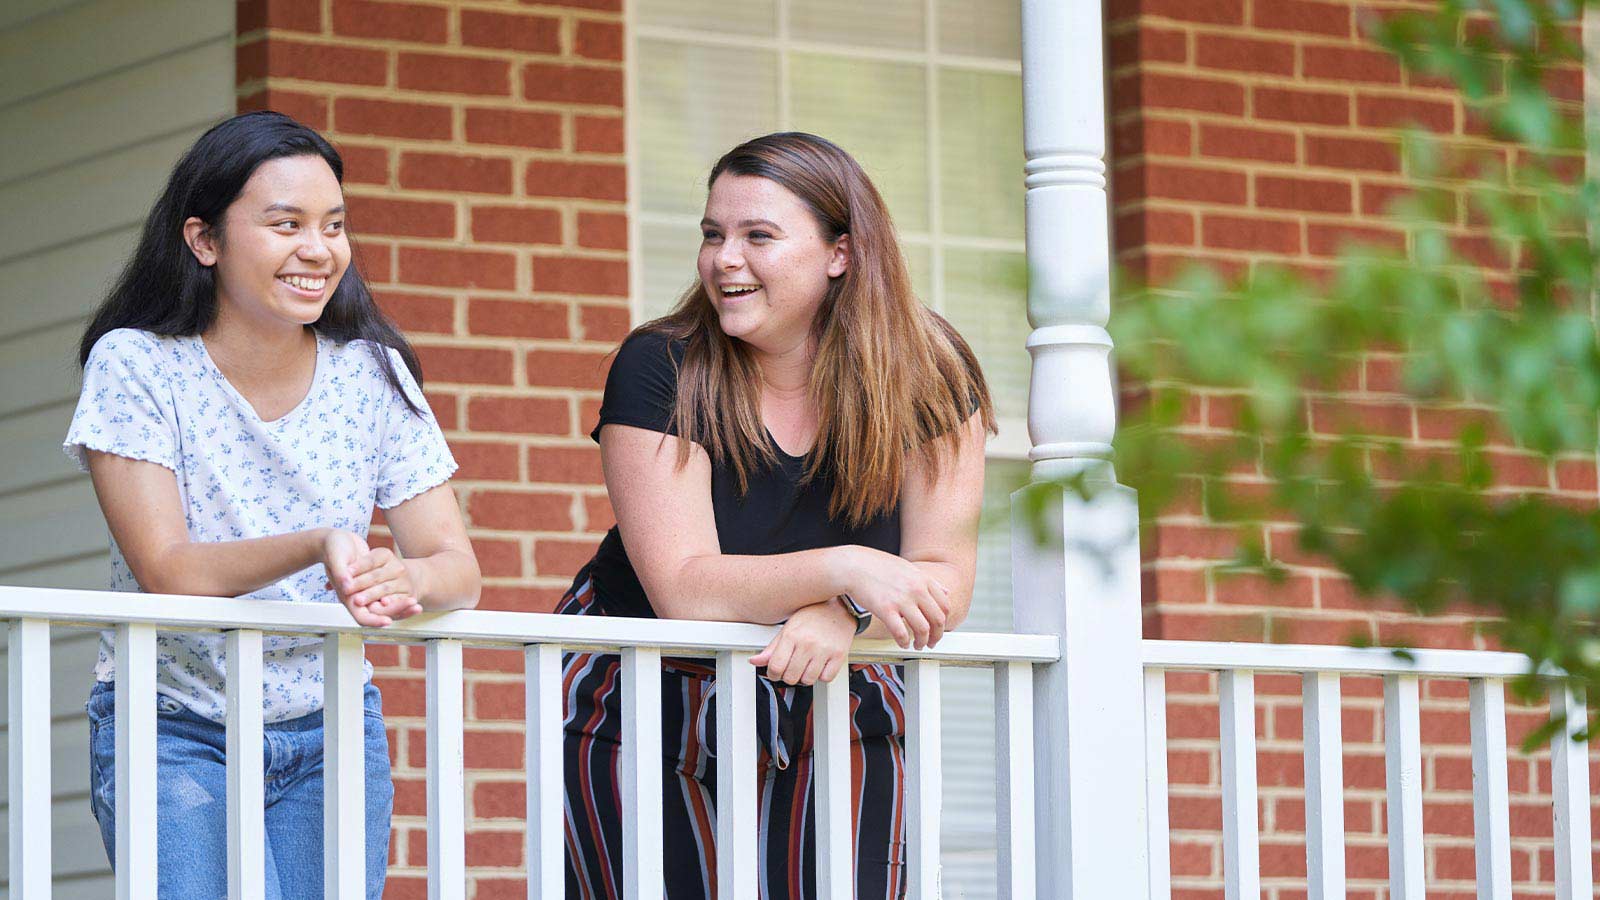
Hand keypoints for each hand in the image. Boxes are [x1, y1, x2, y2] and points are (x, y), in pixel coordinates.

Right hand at [322, 531, 417, 626]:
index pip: (360, 617)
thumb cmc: (333, 547)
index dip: (374, 620)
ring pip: (385, 608)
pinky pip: (389, 597)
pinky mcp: (374, 585)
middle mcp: (356, 597)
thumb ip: (340, 572)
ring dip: (401, 608)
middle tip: (412, 606)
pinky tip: (413, 599)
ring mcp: (366, 592)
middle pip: (377, 614)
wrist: (335, 541)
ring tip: (416, 606)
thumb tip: (346, 585)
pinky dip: (400, 600)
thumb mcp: (336, 556)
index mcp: (345, 595)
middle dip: (395, 611)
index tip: (387, 620)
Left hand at [749, 600, 856, 685]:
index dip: (773, 674)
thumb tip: (755, 661)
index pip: (775, 667)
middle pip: (791, 677)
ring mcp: (824, 650)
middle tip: (792, 667)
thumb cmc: (813, 615)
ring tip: (806, 665)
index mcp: (792, 635)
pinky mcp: (839, 655)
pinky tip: (819, 664)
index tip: (776, 672)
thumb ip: (772, 647)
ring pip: (808, 680)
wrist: (840, 607)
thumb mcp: (788, 627)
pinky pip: (826, 678)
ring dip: (805, 676)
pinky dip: (821, 675)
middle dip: (788, 675)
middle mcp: (808, 643)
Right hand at [833, 547, 951, 649]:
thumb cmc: (876, 566)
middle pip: (938, 620)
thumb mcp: (908, 568)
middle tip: (932, 642)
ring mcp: (901, 600)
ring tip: (917, 645)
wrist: (852, 566)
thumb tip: (946, 592)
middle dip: (937, 636)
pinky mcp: (886, 610)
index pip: (944, 606)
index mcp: (922, 580)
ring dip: (922, 642)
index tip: (938, 628)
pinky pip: (901, 633)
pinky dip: (905, 642)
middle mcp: (916, 589)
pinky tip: (903, 644)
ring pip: (923, 629)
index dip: (944, 622)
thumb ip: (928, 581)